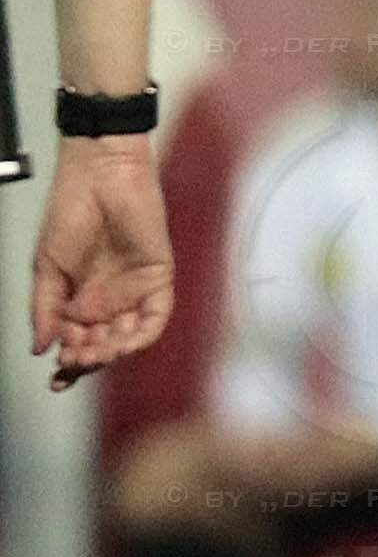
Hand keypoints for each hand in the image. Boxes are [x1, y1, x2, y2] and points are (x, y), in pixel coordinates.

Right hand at [31, 136, 174, 389]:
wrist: (97, 178)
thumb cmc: (70, 213)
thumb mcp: (47, 268)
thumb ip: (45, 309)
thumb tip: (39, 347)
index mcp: (80, 300)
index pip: (78, 343)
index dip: (70, 365)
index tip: (56, 379)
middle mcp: (109, 301)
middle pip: (104, 345)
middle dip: (89, 359)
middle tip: (74, 360)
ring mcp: (134, 292)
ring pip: (128, 337)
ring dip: (112, 352)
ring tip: (93, 354)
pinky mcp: (159, 279)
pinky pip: (155, 317)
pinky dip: (141, 335)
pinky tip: (123, 343)